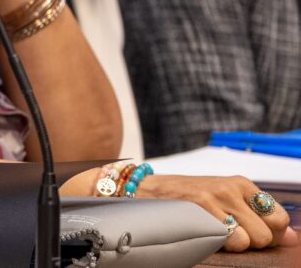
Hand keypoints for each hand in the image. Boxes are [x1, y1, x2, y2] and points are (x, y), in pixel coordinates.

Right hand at [137, 175, 298, 251]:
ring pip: (249, 241)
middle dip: (251, 242)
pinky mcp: (200, 208)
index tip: (250, 232)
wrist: (144, 190)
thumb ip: (258, 216)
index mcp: (242, 184)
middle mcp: (232, 188)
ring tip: (214, 234)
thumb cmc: (187, 199)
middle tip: (228, 234)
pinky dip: (219, 244)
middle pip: (266, 235)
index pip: (280, 218)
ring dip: (234, 246)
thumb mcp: (224, 199)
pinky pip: (228, 239)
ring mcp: (216, 198)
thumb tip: (293, 238)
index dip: (269, 233)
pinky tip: (203, 233)